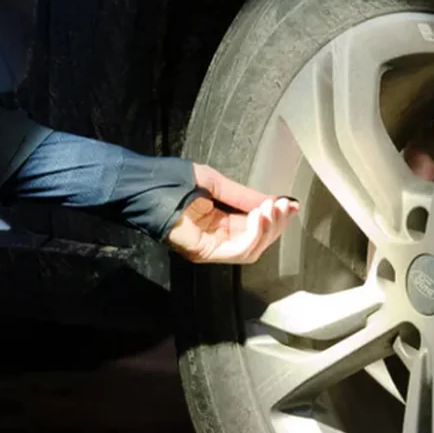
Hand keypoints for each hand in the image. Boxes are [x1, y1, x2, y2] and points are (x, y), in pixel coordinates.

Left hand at [166, 163, 300, 263]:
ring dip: (267, 230)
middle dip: (275, 223)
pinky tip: (258, 217)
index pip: (254, 226)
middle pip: (257, 240)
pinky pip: (237, 251)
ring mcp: (210, 247)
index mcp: (219, 220)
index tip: (290, 204)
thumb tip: (275, 203)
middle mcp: (217, 237)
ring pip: (251, 249)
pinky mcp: (204, 252)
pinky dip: (253, 236)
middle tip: (283, 206)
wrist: (143, 184)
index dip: (275, 216)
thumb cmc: (171, 179)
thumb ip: (244, 196)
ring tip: (270, 209)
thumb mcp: (216, 183)